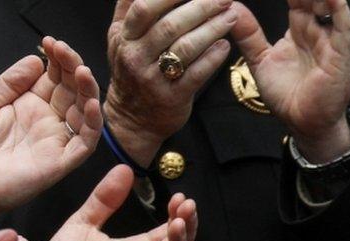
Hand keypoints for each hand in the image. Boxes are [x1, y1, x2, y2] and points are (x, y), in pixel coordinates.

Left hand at [0, 37, 101, 229]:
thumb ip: (9, 83)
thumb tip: (37, 60)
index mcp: (30, 106)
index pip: (55, 78)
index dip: (57, 59)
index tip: (50, 42)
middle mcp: (47, 123)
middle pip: (73, 91)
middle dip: (73, 68)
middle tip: (63, 50)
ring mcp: (55, 142)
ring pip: (85, 113)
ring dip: (88, 90)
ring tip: (80, 71)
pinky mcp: (60, 163)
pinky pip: (85, 143)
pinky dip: (93, 124)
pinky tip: (90, 103)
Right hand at [104, 0, 235, 165]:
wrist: (132, 121)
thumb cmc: (131, 72)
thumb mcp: (119, 38)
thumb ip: (127, 7)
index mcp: (125, 37)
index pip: (144, 7)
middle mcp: (136, 57)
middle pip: (170, 25)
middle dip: (201, 7)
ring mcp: (154, 79)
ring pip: (186, 47)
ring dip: (213, 29)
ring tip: (231, 17)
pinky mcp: (173, 97)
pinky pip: (197, 73)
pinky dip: (213, 57)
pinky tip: (226, 46)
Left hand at [231, 0, 349, 162]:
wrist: (303, 124)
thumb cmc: (288, 95)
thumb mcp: (261, 61)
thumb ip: (248, 35)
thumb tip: (231, 8)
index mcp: (300, 27)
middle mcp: (317, 28)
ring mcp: (330, 39)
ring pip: (329, 3)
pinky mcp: (340, 53)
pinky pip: (342, 25)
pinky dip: (337, 7)